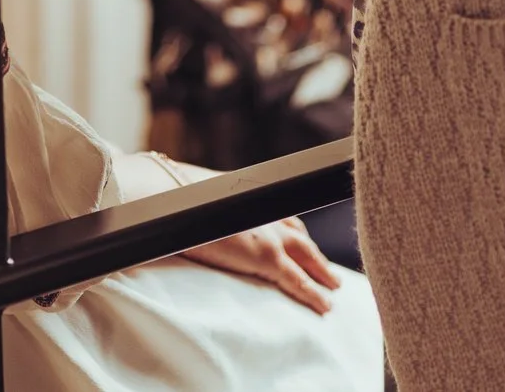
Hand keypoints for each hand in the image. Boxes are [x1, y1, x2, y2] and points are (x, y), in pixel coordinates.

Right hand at [179, 215, 343, 314]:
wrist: (172, 200)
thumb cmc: (176, 199)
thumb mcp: (199, 202)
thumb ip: (211, 210)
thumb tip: (197, 216)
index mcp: (252, 198)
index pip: (282, 218)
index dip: (295, 234)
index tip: (302, 243)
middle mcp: (267, 213)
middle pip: (301, 238)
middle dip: (316, 256)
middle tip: (328, 271)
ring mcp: (270, 234)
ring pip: (308, 258)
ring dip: (322, 273)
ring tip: (333, 287)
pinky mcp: (267, 257)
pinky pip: (298, 281)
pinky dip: (314, 295)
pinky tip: (324, 306)